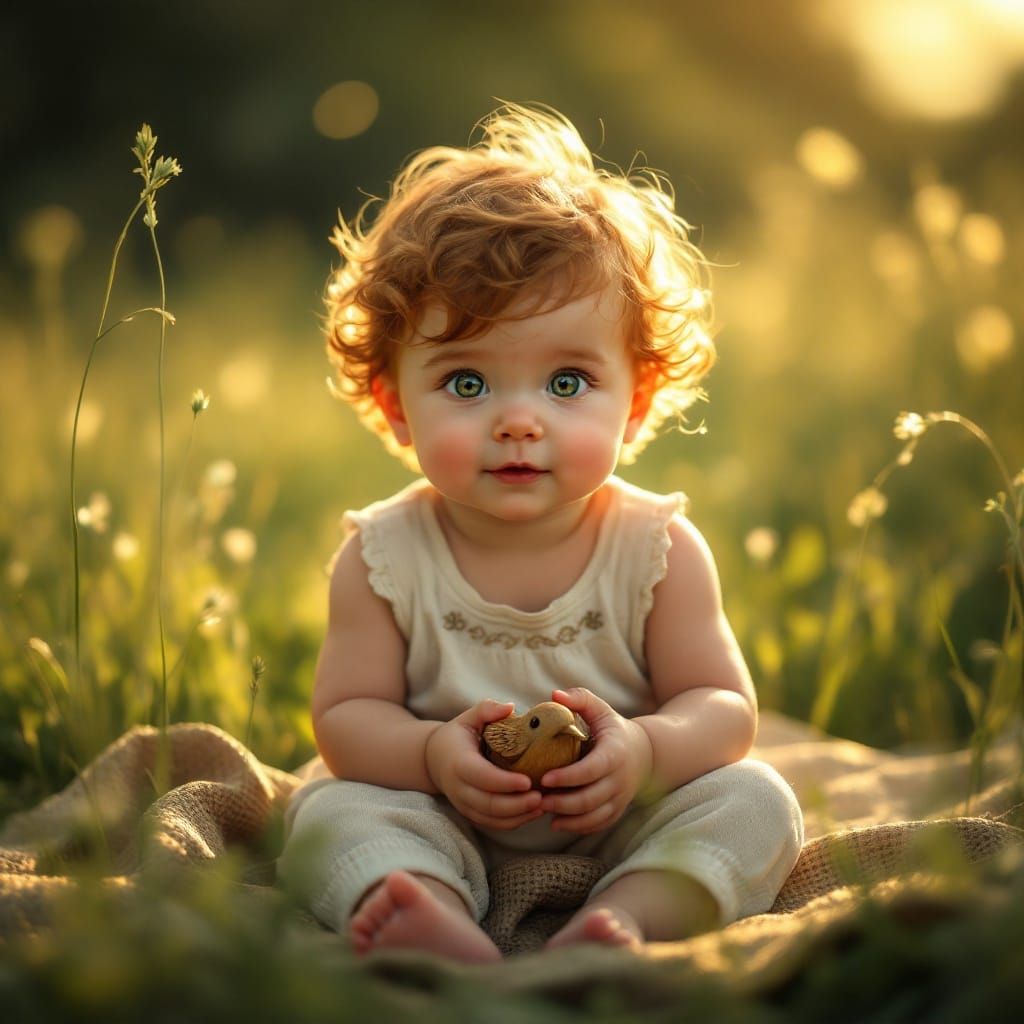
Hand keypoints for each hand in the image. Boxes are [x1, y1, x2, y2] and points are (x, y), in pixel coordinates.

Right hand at [424, 700, 542, 829]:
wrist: (433, 759)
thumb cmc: (457, 736)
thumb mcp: (468, 718)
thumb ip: (486, 710)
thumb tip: (510, 707)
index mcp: (458, 762)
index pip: (481, 777)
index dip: (504, 782)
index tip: (528, 781)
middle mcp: (459, 788)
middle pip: (488, 804)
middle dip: (516, 804)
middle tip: (541, 797)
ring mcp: (464, 804)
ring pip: (491, 818)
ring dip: (518, 816)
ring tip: (542, 805)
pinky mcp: (471, 813)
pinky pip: (492, 823)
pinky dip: (513, 822)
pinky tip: (533, 813)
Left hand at [538, 688, 652, 834]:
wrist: (645, 754)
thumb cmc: (614, 729)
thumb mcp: (600, 709)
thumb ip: (580, 699)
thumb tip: (554, 695)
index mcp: (614, 753)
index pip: (591, 770)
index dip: (567, 777)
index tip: (544, 778)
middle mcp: (620, 779)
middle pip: (590, 798)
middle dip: (561, 802)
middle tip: (537, 799)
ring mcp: (620, 798)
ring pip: (593, 816)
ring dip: (567, 817)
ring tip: (543, 810)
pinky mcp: (617, 810)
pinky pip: (598, 824)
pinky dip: (578, 826)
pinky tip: (557, 822)